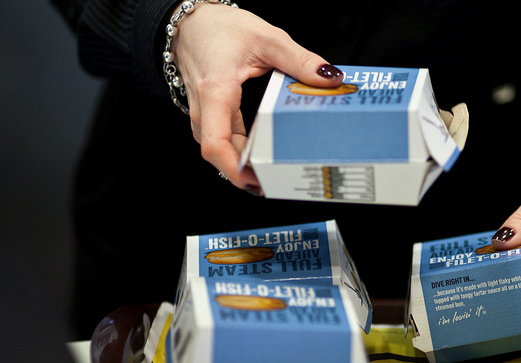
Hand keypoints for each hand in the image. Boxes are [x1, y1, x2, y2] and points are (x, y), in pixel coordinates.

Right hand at [173, 3, 343, 192]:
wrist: (191, 22)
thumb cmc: (220, 28)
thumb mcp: (268, 38)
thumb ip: (301, 61)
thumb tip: (329, 78)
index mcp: (216, 92)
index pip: (216, 144)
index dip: (234, 169)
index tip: (256, 180)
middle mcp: (205, 110)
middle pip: (223, 153)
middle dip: (249, 170)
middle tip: (280, 176)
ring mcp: (203, 115)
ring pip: (222, 149)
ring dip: (245, 161)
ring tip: (275, 167)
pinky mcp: (208, 116)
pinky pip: (223, 140)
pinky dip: (241, 149)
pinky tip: (262, 150)